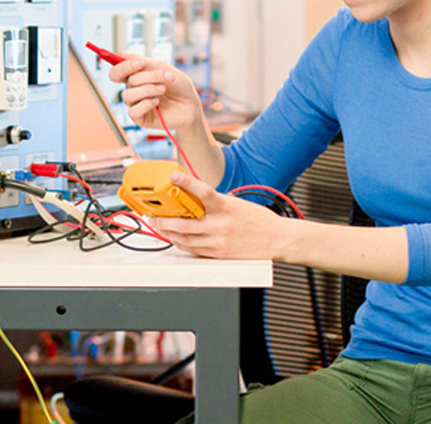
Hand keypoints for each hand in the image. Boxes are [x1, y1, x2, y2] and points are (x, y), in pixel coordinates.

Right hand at [109, 55, 202, 132]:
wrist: (191, 105)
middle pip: (128, 81)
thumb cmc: (178, 86)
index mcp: (135, 77)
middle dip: (149, 77)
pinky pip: (133, 111)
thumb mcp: (164, 69)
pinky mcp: (140, 119)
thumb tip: (121, 55)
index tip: (141, 63)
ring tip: (164, 89)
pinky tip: (157, 102)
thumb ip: (144, 62)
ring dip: (148, 89)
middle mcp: (133, 90)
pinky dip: (145, 104)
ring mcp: (135, 104)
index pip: (117, 72)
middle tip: (166, 76)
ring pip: (128, 95)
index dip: (124, 66)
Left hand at [150, 171, 287, 259]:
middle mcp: (221, 225)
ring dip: (168, 233)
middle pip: (185, 223)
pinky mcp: (219, 254)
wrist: (277, 240)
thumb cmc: (259, 221)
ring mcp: (219, 242)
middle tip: (153, 216)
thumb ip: (216, 202)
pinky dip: (181, 244)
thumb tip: (196, 197)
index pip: (204, 192)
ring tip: (159, 227)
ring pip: (185, 239)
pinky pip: (194, 250)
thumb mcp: (237, 204)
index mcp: (227, 207)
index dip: (186, 183)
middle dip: (164, 220)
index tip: (174, 176)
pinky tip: (175, 239)